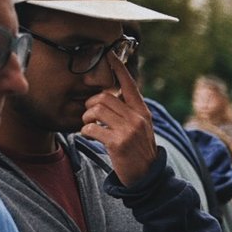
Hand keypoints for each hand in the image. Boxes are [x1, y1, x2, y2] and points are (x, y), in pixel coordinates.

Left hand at [81, 53, 158, 186]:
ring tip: (90, 127)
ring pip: (95, 110)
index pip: (129, 85)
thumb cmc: (139, 151)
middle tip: (90, 116)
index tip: (109, 55)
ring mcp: (129, 130)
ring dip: (86, 118)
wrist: (147, 177)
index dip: (118, 68)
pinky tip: (90, 137)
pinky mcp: (118, 142)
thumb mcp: (141, 128)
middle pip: (104, 97)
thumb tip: (108, 96)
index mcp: (143, 112)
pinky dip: (85, 132)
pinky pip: (91, 128)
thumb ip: (129, 112)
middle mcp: (138, 118)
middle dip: (90, 105)